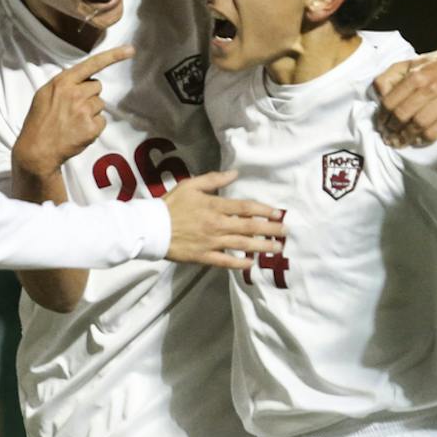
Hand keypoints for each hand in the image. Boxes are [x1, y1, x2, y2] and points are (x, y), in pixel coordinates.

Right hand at [13, 46, 129, 179]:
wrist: (37, 149)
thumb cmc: (39, 121)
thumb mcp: (45, 94)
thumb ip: (64, 84)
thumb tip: (81, 80)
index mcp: (62, 82)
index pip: (92, 64)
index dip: (113, 56)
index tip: (130, 49)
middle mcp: (75, 93)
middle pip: (97, 86)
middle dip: (89, 95)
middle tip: (74, 108)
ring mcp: (84, 110)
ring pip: (100, 104)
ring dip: (91, 112)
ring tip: (74, 122)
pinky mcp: (91, 127)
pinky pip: (101, 121)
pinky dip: (93, 127)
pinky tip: (79, 131)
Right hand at [160, 170, 285, 268]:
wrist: (150, 228)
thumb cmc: (171, 204)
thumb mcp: (191, 185)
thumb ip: (213, 179)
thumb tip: (235, 173)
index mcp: (214, 206)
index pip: (245, 207)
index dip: (264, 210)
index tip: (279, 213)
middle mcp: (216, 224)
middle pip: (249, 227)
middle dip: (270, 229)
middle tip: (286, 231)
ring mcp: (211, 242)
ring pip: (242, 244)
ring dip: (261, 246)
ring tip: (277, 248)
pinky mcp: (204, 257)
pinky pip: (225, 262)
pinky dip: (239, 263)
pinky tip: (252, 263)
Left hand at [373, 43, 436, 147]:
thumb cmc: (432, 66)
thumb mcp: (407, 64)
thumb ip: (389, 77)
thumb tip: (379, 95)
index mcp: (416, 76)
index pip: (391, 102)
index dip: (382, 117)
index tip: (381, 124)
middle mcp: (431, 87)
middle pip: (403, 115)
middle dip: (392, 129)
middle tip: (388, 136)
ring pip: (419, 125)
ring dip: (405, 137)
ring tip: (398, 141)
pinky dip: (423, 139)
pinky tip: (416, 140)